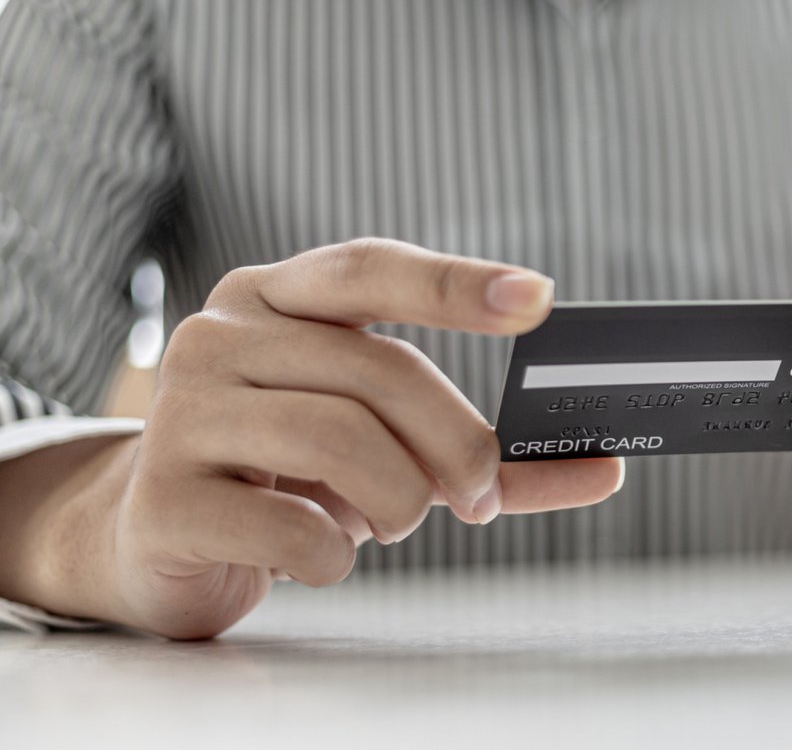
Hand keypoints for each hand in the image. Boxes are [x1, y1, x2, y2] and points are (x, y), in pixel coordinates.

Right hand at [0, 238, 621, 637]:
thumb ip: (489, 454)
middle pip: (379, 370)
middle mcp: (218, 336)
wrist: (157, 535)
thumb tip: (603, 467)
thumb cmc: (290, 474)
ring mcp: (180, 413)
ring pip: (338, 441)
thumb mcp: (387, 446)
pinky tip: (322, 554)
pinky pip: (290, 526)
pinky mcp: (162, 498)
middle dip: (455, 444)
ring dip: (399, 500)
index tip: (539, 298)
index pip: (373, 267)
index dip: (457, 283)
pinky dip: (334, 555)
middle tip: (479, 495)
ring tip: (394, 520)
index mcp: (274, 298)